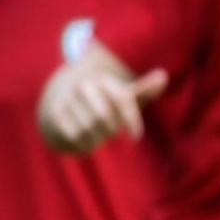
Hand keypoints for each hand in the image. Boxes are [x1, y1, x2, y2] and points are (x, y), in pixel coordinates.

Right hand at [39, 59, 164, 152]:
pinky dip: (84, 143)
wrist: (68, 101)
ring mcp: (68, 97)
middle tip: (111, 131)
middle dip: (111, 129)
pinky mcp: (56, 112)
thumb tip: (163, 76)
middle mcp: (84, 84)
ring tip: (98, 133)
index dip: (132, 120)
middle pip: (104, 117)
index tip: (137, 137)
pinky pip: (75, 135)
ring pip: (89, 128)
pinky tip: (87, 139)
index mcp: (105, 79)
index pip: (122, 100)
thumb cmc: (107, 102)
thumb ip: (145, 90)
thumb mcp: (126, 95)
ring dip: (97, 137)